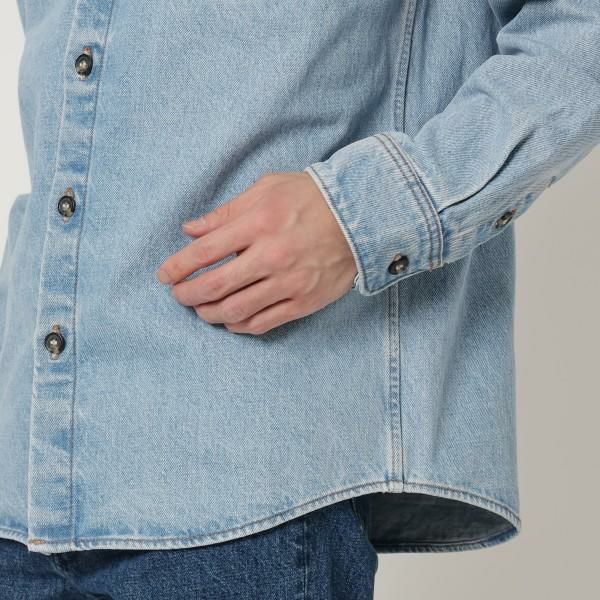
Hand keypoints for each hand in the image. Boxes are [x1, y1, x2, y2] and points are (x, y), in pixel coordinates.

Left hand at [155, 171, 357, 333]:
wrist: (362, 216)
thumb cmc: (311, 197)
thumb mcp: (267, 189)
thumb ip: (226, 212)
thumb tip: (190, 230)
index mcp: (258, 223)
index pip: (204, 251)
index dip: (177, 267)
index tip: (164, 276)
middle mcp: (271, 255)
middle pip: (215, 285)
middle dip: (187, 295)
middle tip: (178, 296)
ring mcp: (289, 282)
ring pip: (236, 309)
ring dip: (209, 313)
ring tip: (200, 309)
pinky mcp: (304, 301)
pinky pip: (264, 322)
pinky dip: (240, 325)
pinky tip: (230, 319)